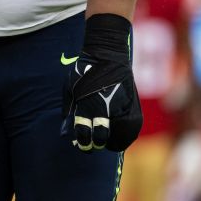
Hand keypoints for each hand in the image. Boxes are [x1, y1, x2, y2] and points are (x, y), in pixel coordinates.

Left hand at [62, 13, 142, 152]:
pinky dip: (125, 135)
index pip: (84, 134)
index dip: (82, 144)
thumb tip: (67, 132)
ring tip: (106, 141)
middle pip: (101, 139)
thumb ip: (69, 110)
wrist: (108, 55)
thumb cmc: (84, 71)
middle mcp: (104, 108)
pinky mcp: (133, 107)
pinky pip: (131, 130)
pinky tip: (118, 134)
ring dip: (111, 142)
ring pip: (119, 138)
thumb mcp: (69, 88)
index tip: (81, 145)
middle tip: (92, 145)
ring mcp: (120, 108)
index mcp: (86, 105)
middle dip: (95, 145)